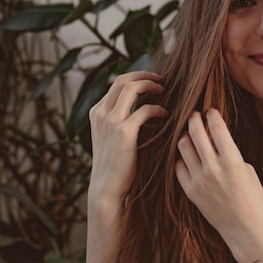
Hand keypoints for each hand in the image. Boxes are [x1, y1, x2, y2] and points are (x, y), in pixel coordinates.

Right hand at [88, 71, 166, 205]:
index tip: (152, 81)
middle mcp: (101, 113)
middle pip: (123, 80)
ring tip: (164, 90)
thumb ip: (121, 121)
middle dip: (144, 75)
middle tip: (161, 79)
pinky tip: (165, 115)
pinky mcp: (123, 131)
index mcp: (96, 112)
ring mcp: (110, 121)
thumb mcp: (112, 138)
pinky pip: (145, 110)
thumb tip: (143, 108)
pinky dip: (158, 109)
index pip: (116, 84)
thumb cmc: (115, 165)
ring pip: (131, 88)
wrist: (106, 187)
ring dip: (151, 85)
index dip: (136, 78)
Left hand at [175, 109, 262, 254]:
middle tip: (195, 116)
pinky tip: (188, 157)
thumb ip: (230, 152)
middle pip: (196, 133)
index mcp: (233, 161)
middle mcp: (214, 169)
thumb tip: (214, 137)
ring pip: (183, 147)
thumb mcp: (247, 170)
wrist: (245, 229)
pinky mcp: (190, 191)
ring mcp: (199, 180)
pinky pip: (178, 166)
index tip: (210, 111)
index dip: (212, 116)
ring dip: (187, 137)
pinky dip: (182, 158)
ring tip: (190, 135)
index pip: (217, 129)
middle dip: (195, 120)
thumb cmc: (253, 198)